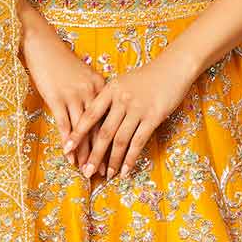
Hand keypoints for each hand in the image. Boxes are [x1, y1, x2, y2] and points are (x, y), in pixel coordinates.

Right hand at [19, 14, 106, 167]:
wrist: (42, 43)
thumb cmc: (62, 60)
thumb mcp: (84, 74)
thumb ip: (93, 92)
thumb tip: (99, 112)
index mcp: (102, 86)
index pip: (111, 119)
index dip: (115, 141)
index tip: (119, 158)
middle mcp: (91, 92)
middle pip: (100, 128)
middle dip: (103, 153)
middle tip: (106, 173)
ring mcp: (74, 95)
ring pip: (84, 131)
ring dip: (86, 153)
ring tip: (88, 171)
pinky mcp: (57, 98)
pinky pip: (65, 125)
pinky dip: (69, 143)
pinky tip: (70, 157)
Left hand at [65, 51, 195, 180]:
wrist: (174, 66)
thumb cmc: (147, 76)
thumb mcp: (123, 82)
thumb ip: (109, 99)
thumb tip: (95, 120)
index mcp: (110, 90)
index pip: (90, 115)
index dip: (78, 133)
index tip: (67, 148)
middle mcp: (121, 99)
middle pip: (103, 132)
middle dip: (93, 155)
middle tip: (86, 171)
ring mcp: (137, 108)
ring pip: (120, 140)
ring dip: (112, 160)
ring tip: (106, 175)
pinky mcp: (153, 117)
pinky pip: (139, 141)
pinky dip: (130, 158)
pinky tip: (125, 170)